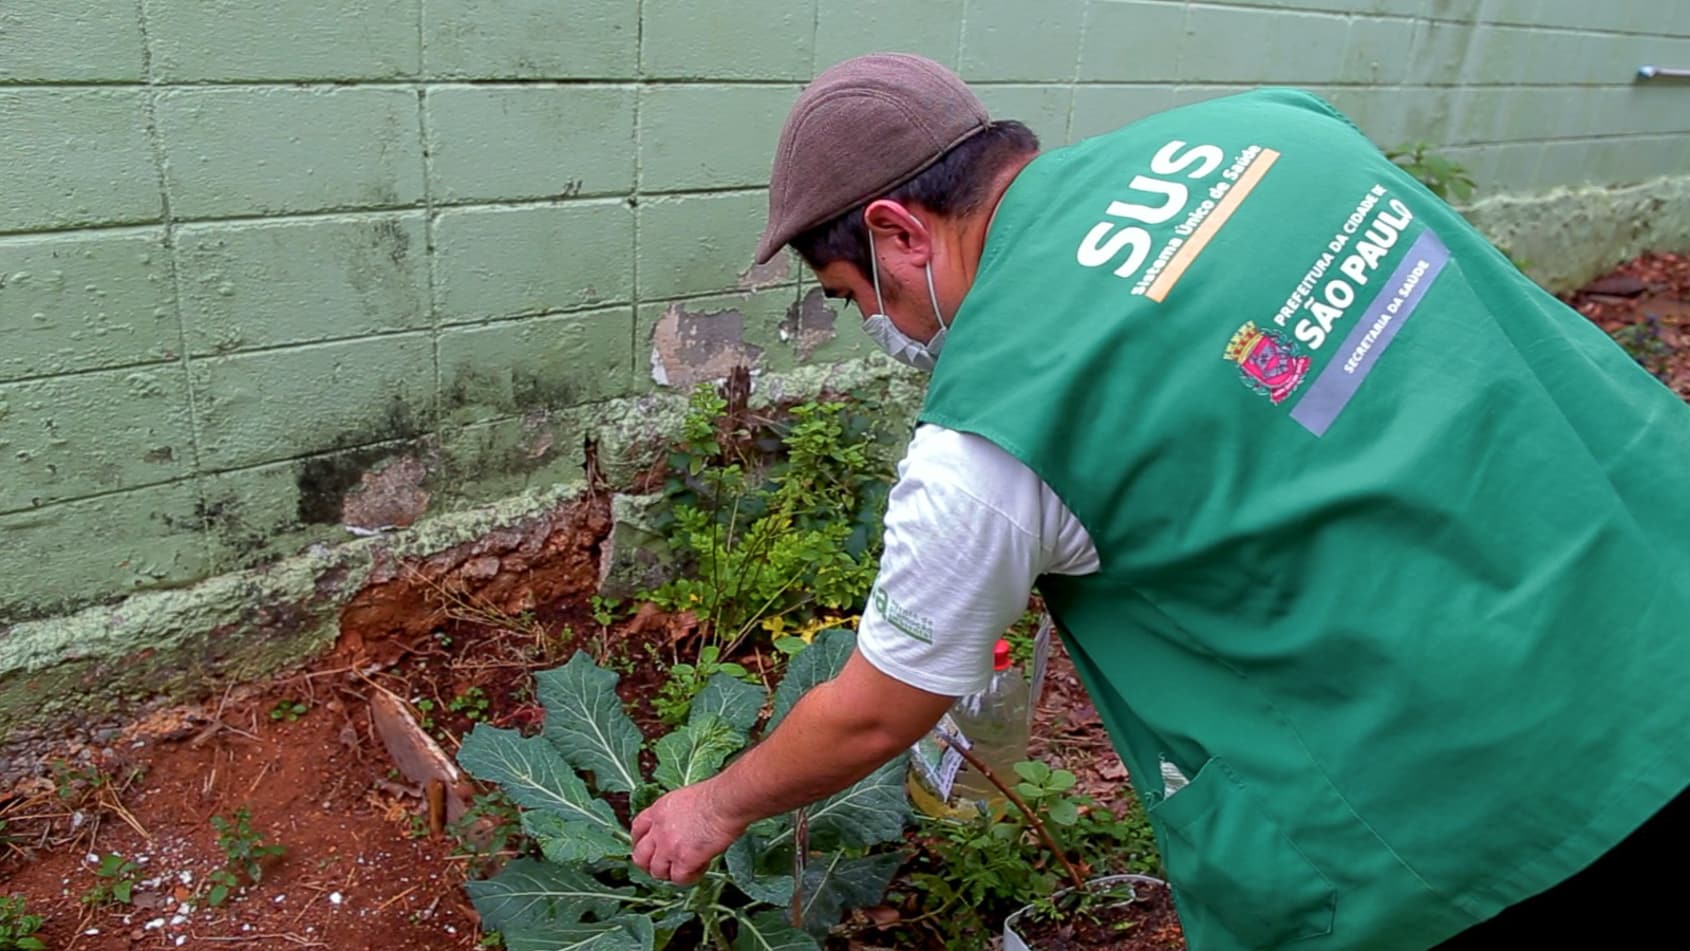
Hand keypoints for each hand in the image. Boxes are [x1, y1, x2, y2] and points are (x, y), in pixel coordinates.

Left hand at [631, 779, 745, 885]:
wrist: (726, 802)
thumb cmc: (718, 795)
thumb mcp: (686, 798)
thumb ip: (677, 814)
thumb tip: (684, 826)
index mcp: (659, 810)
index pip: (637, 829)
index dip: (640, 842)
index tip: (648, 848)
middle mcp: (659, 829)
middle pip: (640, 856)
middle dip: (649, 864)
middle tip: (663, 867)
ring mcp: (669, 846)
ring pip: (657, 871)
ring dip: (670, 873)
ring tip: (687, 868)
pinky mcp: (684, 859)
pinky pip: (678, 879)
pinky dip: (689, 877)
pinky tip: (701, 867)